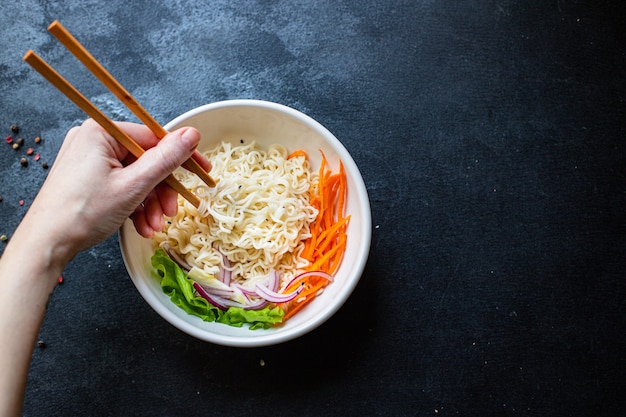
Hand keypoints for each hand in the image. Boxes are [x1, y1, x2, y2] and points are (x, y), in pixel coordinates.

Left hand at [25, 118, 210, 260]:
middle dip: (161, 190)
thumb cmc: (82, 213)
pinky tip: (141, 226)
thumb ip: (166, 159)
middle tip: (172, 211)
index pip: (154, 137)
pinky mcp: (89, 178)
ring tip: (153, 226)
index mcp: (102, 132)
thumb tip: (192, 135)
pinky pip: (123, 186)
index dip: (181, 157)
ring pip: (137, 177)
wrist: (47, 244)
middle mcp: (95, 141)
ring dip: (150, 203)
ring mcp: (90, 160)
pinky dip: (135, 206)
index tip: (202, 170)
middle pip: (147, 160)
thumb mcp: (134, 186)